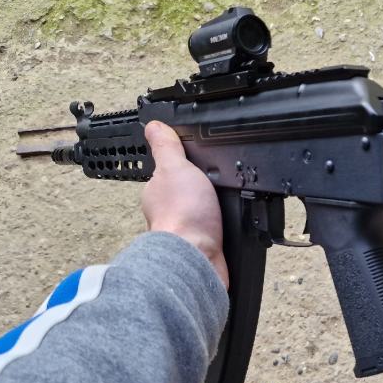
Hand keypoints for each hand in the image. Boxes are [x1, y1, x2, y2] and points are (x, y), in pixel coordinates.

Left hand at [141, 121, 227, 288]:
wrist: (198, 256)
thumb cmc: (182, 215)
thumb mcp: (176, 167)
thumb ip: (167, 147)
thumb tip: (153, 126)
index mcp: (158, 192)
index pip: (170, 175)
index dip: (184, 168)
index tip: (197, 164)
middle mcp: (169, 213)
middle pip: (187, 196)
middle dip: (202, 192)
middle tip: (218, 183)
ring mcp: (186, 232)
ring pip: (201, 216)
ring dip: (213, 212)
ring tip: (227, 204)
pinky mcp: (204, 248)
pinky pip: (214, 234)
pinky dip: (221, 230)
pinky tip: (229, 225)